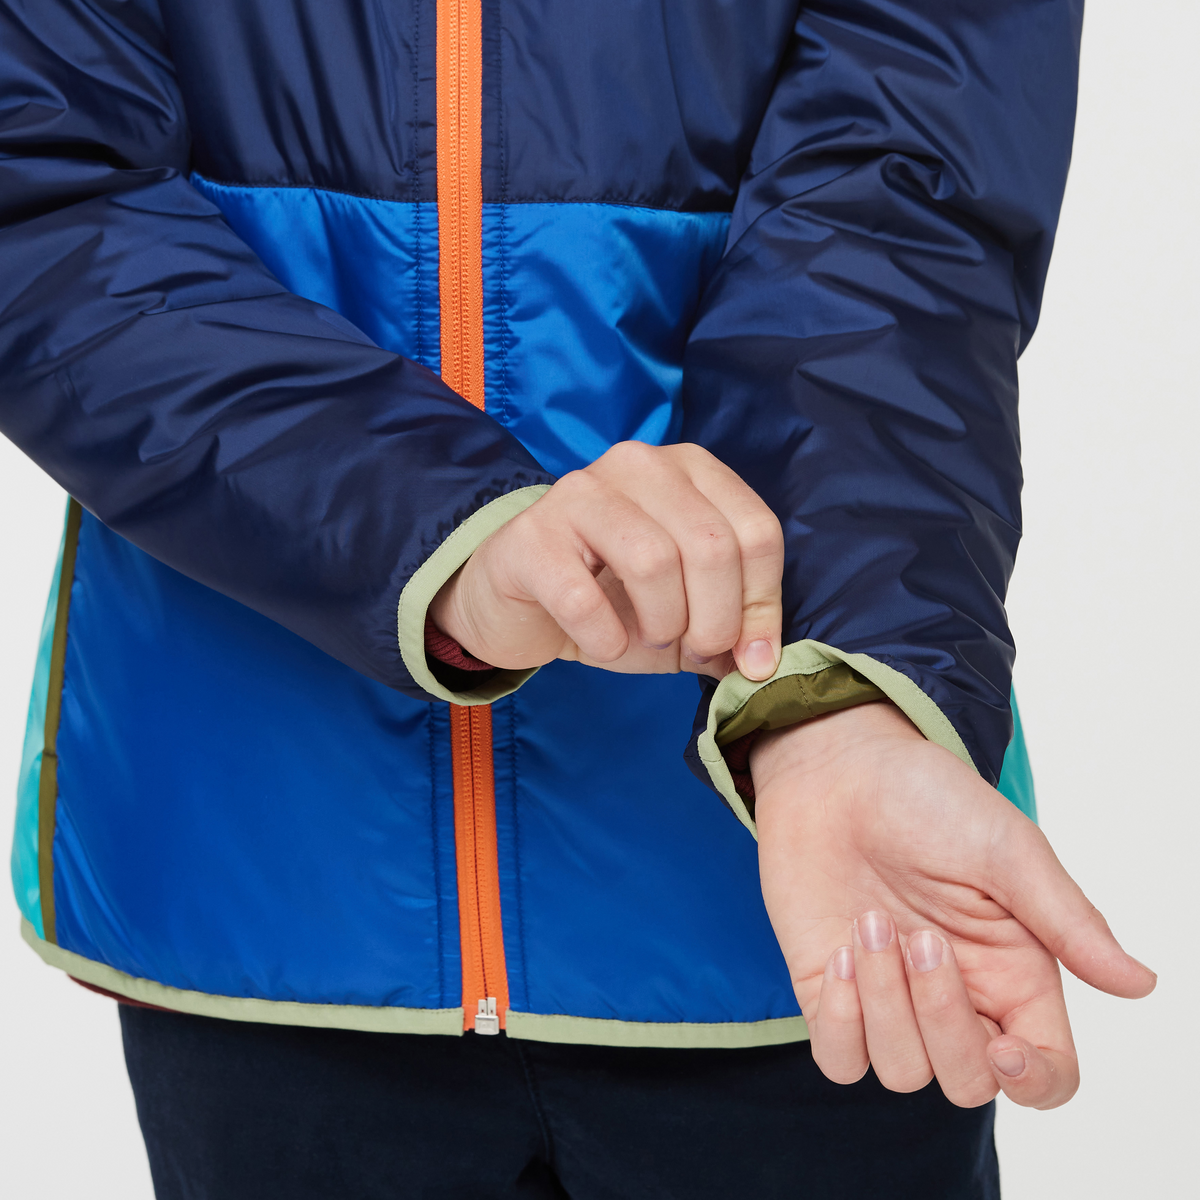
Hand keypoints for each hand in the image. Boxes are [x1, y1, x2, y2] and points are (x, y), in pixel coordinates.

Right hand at [430, 441, 783, 681]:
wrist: (520, 602)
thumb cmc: (611, 599)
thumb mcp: (685, 614)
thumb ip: (730, 629)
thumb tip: (764, 662)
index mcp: (690, 469)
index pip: (757, 531)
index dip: (763, 604)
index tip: (749, 655)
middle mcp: (639, 465)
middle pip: (713, 545)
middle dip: (716, 620)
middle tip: (697, 650)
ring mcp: (580, 492)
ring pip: (654, 562)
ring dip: (662, 624)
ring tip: (650, 639)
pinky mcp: (532, 535)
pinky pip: (585, 599)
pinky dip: (605, 638)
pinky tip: (605, 644)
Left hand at [752, 702, 1155, 1108]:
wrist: (836, 768)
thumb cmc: (926, 798)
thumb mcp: (1006, 849)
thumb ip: (1067, 921)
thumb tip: (1140, 982)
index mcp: (1015, 971)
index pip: (1046, 1069)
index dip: (1033, 1081)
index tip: (1003, 1050)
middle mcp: (956, 996)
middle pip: (969, 1083)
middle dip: (941, 1018)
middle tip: (919, 936)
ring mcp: (890, 998)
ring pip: (901, 1070)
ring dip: (883, 1000)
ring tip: (871, 920)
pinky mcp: (830, 991)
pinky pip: (839, 1058)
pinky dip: (839, 1020)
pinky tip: (839, 953)